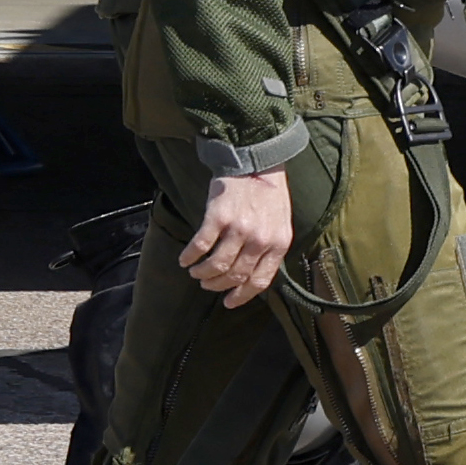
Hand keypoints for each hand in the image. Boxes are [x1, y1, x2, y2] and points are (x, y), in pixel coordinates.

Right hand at [177, 169, 292, 304]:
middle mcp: (259, 240)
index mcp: (278, 244)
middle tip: (207, 285)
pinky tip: (185, 260)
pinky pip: (200, 245)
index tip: (228, 303)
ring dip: (203, 274)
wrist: (256, 161)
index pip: (259, 281)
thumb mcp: (280, 225)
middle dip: (218, 285)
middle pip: (235, 276)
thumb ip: (269, 250)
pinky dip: (190, 257)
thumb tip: (251, 277)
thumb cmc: (268, 195)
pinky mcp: (218, 216)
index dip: (242, 296)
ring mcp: (238, 228)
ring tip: (196, 273)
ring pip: (217, 265)